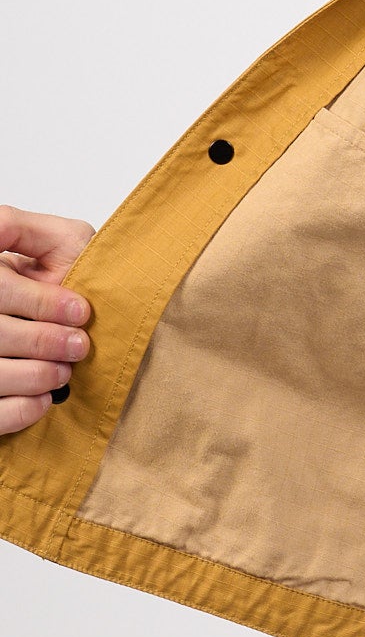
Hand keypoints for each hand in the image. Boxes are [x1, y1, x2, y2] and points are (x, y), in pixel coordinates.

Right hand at [0, 208, 94, 433]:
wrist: (85, 317)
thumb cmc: (73, 275)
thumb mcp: (60, 240)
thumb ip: (24, 227)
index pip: (1, 290)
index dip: (42, 303)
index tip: (80, 310)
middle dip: (45, 341)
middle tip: (79, 345)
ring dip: (37, 376)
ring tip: (64, 370)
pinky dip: (22, 410)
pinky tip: (44, 398)